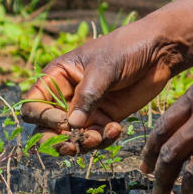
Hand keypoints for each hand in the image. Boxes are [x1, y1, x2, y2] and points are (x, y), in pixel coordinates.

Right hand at [22, 22, 182, 152]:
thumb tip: (71, 125)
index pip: (33, 106)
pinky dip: (103, 140)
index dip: (43, 119)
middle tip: (75, 145)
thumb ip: (87, 97)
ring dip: (83, 144)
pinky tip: (116, 129)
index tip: (63, 121)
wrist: (159, 51)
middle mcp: (67, 96)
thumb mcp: (103, 68)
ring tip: (100, 136)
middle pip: (48, 129)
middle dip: (58, 141)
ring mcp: (86, 110)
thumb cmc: (126, 49)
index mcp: (57, 77)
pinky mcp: (105, 118)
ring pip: (72, 138)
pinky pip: (95, 139)